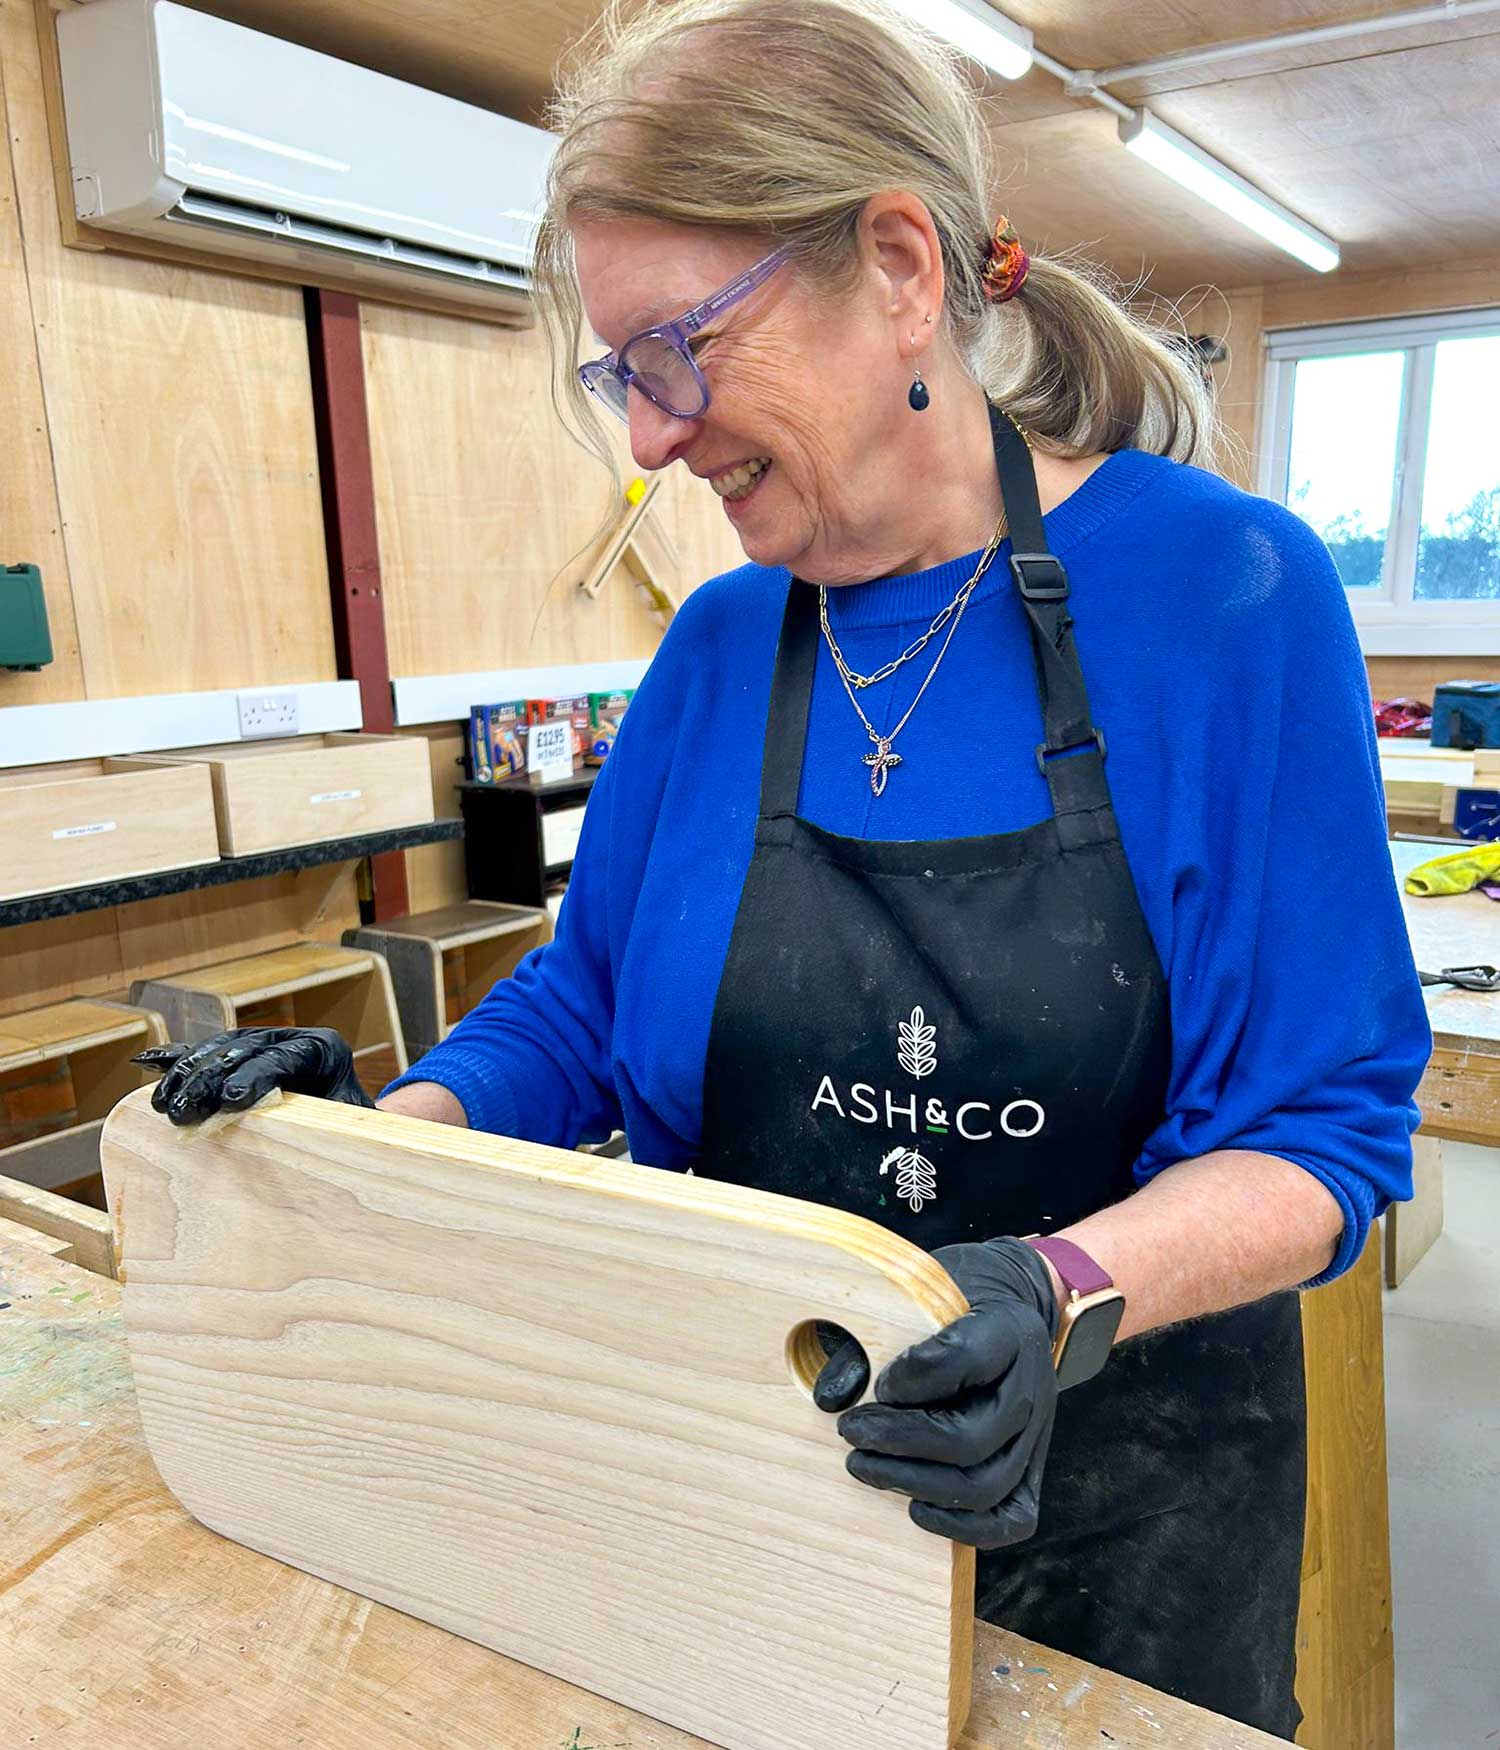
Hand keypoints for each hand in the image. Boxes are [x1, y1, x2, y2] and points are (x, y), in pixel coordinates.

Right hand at [134, 1027, 375, 1125]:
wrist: (353, 1126)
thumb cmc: (356, 1133)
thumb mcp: (356, 1130)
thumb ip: (346, 1130)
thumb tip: (341, 1143)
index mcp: (325, 1050)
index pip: (284, 1058)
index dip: (255, 1076)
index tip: (229, 1100)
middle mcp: (292, 1039)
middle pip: (243, 1050)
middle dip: (209, 1078)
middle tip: (183, 1112)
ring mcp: (263, 1043)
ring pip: (219, 1049)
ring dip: (187, 1074)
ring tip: (165, 1103)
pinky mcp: (240, 1056)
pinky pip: (204, 1054)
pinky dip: (176, 1059)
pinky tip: (147, 1061)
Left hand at [814, 1238, 1060, 1547]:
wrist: (1012, 1313)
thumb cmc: (959, 1303)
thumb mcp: (933, 1286)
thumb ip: (895, 1315)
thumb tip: (836, 1381)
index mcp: (1007, 1333)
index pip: (966, 1357)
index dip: (913, 1376)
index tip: (877, 1381)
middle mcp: (1030, 1389)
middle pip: (969, 1438)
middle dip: (898, 1441)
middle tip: (850, 1430)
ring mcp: (1034, 1437)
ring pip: (984, 1485)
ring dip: (914, 1483)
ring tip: (863, 1465)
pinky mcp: (1031, 1473)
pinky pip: (1011, 1519)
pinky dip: (962, 1527)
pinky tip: (914, 1508)